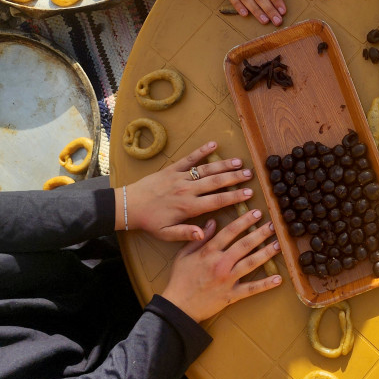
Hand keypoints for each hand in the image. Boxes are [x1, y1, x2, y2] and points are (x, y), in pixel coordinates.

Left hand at [124, 142, 254, 241]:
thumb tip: (204, 234)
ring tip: (239, 162)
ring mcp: (180, 177)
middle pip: (216, 182)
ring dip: (224, 165)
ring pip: (206, 169)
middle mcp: (187, 190)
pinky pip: (189, 158)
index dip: (235, 197)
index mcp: (189, 207)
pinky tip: (213, 144)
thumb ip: (186, 234)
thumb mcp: (166, 234)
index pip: (217, 201)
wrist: (129, 206)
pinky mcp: (172, 169)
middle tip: (250, 175)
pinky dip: (201, 151)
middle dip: (235, 178)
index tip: (248, 194)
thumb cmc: (150, 222)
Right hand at [161, 209, 281, 321]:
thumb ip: (199, 238)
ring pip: (251, 263)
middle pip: (244, 245)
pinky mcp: (231, 295)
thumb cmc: (179, 279)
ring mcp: (227, 279)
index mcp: (208, 252)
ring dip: (266, 253)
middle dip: (260, 233)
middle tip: (274, 225)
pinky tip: (279, 279)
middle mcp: (220, 263)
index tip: (256, 213)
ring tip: (279, 244)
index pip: (230, 232)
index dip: (244, 221)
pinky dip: (265, 284)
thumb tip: (212, 222)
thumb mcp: (183, 254)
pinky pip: (251, 289)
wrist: (178, 306)